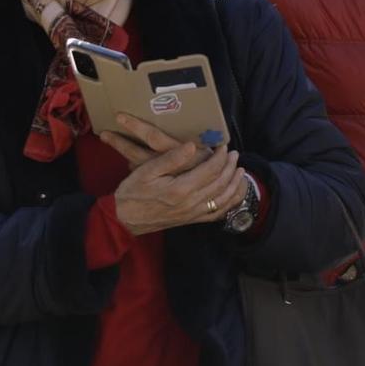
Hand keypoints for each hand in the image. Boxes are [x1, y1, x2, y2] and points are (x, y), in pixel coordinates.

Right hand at [103, 113, 248, 236]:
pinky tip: (233, 194)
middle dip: (230, 167)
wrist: (125, 219)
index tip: (223, 145)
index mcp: (180, 189)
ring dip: (234, 184)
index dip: (219, 157)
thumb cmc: (133, 192)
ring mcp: (193, 214)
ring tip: (240, 170)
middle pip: (220, 183)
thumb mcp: (146, 171)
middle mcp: (191, 203)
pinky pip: (217, 213)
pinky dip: (229, 203)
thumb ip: (171, 159)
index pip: (210, 170)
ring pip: (223, 199)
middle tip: (234, 154)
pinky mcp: (192, 220)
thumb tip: (191, 147)